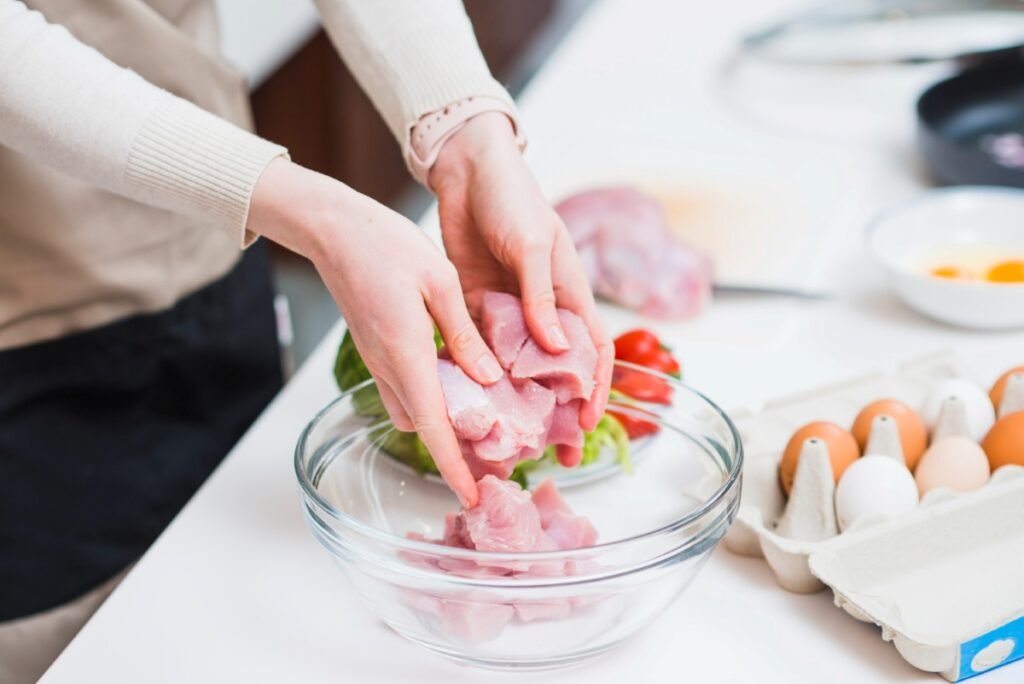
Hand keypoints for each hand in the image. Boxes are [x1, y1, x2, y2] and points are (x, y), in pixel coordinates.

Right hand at [247, 158, 502, 506]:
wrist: (333, 228)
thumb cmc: (386, 245)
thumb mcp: (440, 282)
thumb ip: (464, 334)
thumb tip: (488, 378)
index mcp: (406, 353)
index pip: (432, 424)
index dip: (452, 465)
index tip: (471, 494)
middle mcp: (387, 366)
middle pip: (421, 426)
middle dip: (452, 447)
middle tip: (493, 448)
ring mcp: (377, 359)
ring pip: (410, 409)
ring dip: (439, 420)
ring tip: (481, 414)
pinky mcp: (374, 348)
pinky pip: (402, 387)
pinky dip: (428, 395)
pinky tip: (456, 376)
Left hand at [429, 113, 613, 463]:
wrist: (468, 172)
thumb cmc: (513, 199)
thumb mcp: (532, 245)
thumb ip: (542, 297)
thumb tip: (556, 348)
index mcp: (569, 292)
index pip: (593, 350)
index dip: (596, 388)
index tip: (588, 422)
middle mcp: (543, 308)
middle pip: (557, 370)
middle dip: (560, 410)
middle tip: (556, 450)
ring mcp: (510, 310)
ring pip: (519, 367)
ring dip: (519, 401)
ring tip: (511, 438)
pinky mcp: (476, 307)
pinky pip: (481, 349)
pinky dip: (479, 375)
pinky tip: (471, 402)